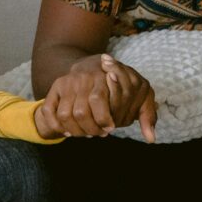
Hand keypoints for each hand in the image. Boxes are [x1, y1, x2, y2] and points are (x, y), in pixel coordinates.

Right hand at [36, 53, 154, 140]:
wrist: (94, 63)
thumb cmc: (123, 83)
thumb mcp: (142, 94)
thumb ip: (148, 116)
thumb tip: (151, 139)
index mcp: (103, 77)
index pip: (98, 101)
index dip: (103, 120)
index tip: (110, 128)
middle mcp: (83, 79)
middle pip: (80, 112)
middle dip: (90, 128)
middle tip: (98, 133)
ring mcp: (67, 83)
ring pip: (65, 114)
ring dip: (75, 130)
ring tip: (85, 133)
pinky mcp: (56, 88)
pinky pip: (50, 110)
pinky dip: (55, 125)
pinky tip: (67, 131)